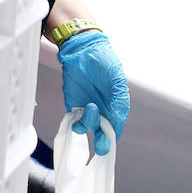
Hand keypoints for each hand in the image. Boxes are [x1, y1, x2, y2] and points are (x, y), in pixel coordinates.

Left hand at [58, 31, 128, 155]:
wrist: (82, 48)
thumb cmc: (103, 61)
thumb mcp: (117, 80)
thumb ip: (119, 101)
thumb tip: (117, 122)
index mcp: (115, 105)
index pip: (115, 127)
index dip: (113, 136)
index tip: (110, 141)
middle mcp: (102, 109)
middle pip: (102, 132)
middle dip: (102, 141)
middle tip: (101, 144)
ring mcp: (86, 108)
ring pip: (88, 126)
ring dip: (90, 123)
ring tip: (91, 107)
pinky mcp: (72, 104)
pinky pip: (73, 120)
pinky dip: (75, 123)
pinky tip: (78, 116)